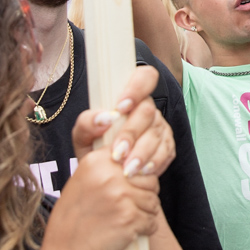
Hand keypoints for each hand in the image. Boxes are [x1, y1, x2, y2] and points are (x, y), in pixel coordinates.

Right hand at [41, 149, 160, 249]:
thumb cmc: (75, 217)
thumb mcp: (82, 181)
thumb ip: (106, 168)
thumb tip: (135, 161)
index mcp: (97, 162)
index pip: (134, 158)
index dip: (135, 174)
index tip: (126, 186)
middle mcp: (111, 176)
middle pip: (150, 180)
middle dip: (144, 194)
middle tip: (128, 207)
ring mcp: (122, 197)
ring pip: (153, 201)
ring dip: (145, 213)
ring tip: (127, 220)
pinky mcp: (131, 218)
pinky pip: (152, 221)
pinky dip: (145, 229)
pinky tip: (130, 231)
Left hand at [72, 64, 175, 178]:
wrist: (102, 173)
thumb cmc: (93, 147)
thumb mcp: (82, 136)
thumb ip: (87, 123)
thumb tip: (105, 118)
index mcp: (128, 96)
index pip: (144, 76)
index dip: (137, 88)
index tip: (121, 107)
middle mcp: (147, 109)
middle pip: (147, 111)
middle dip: (132, 133)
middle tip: (117, 153)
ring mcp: (160, 127)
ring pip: (157, 133)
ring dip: (142, 153)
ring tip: (127, 170)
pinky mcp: (167, 146)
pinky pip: (166, 151)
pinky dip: (154, 163)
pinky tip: (142, 172)